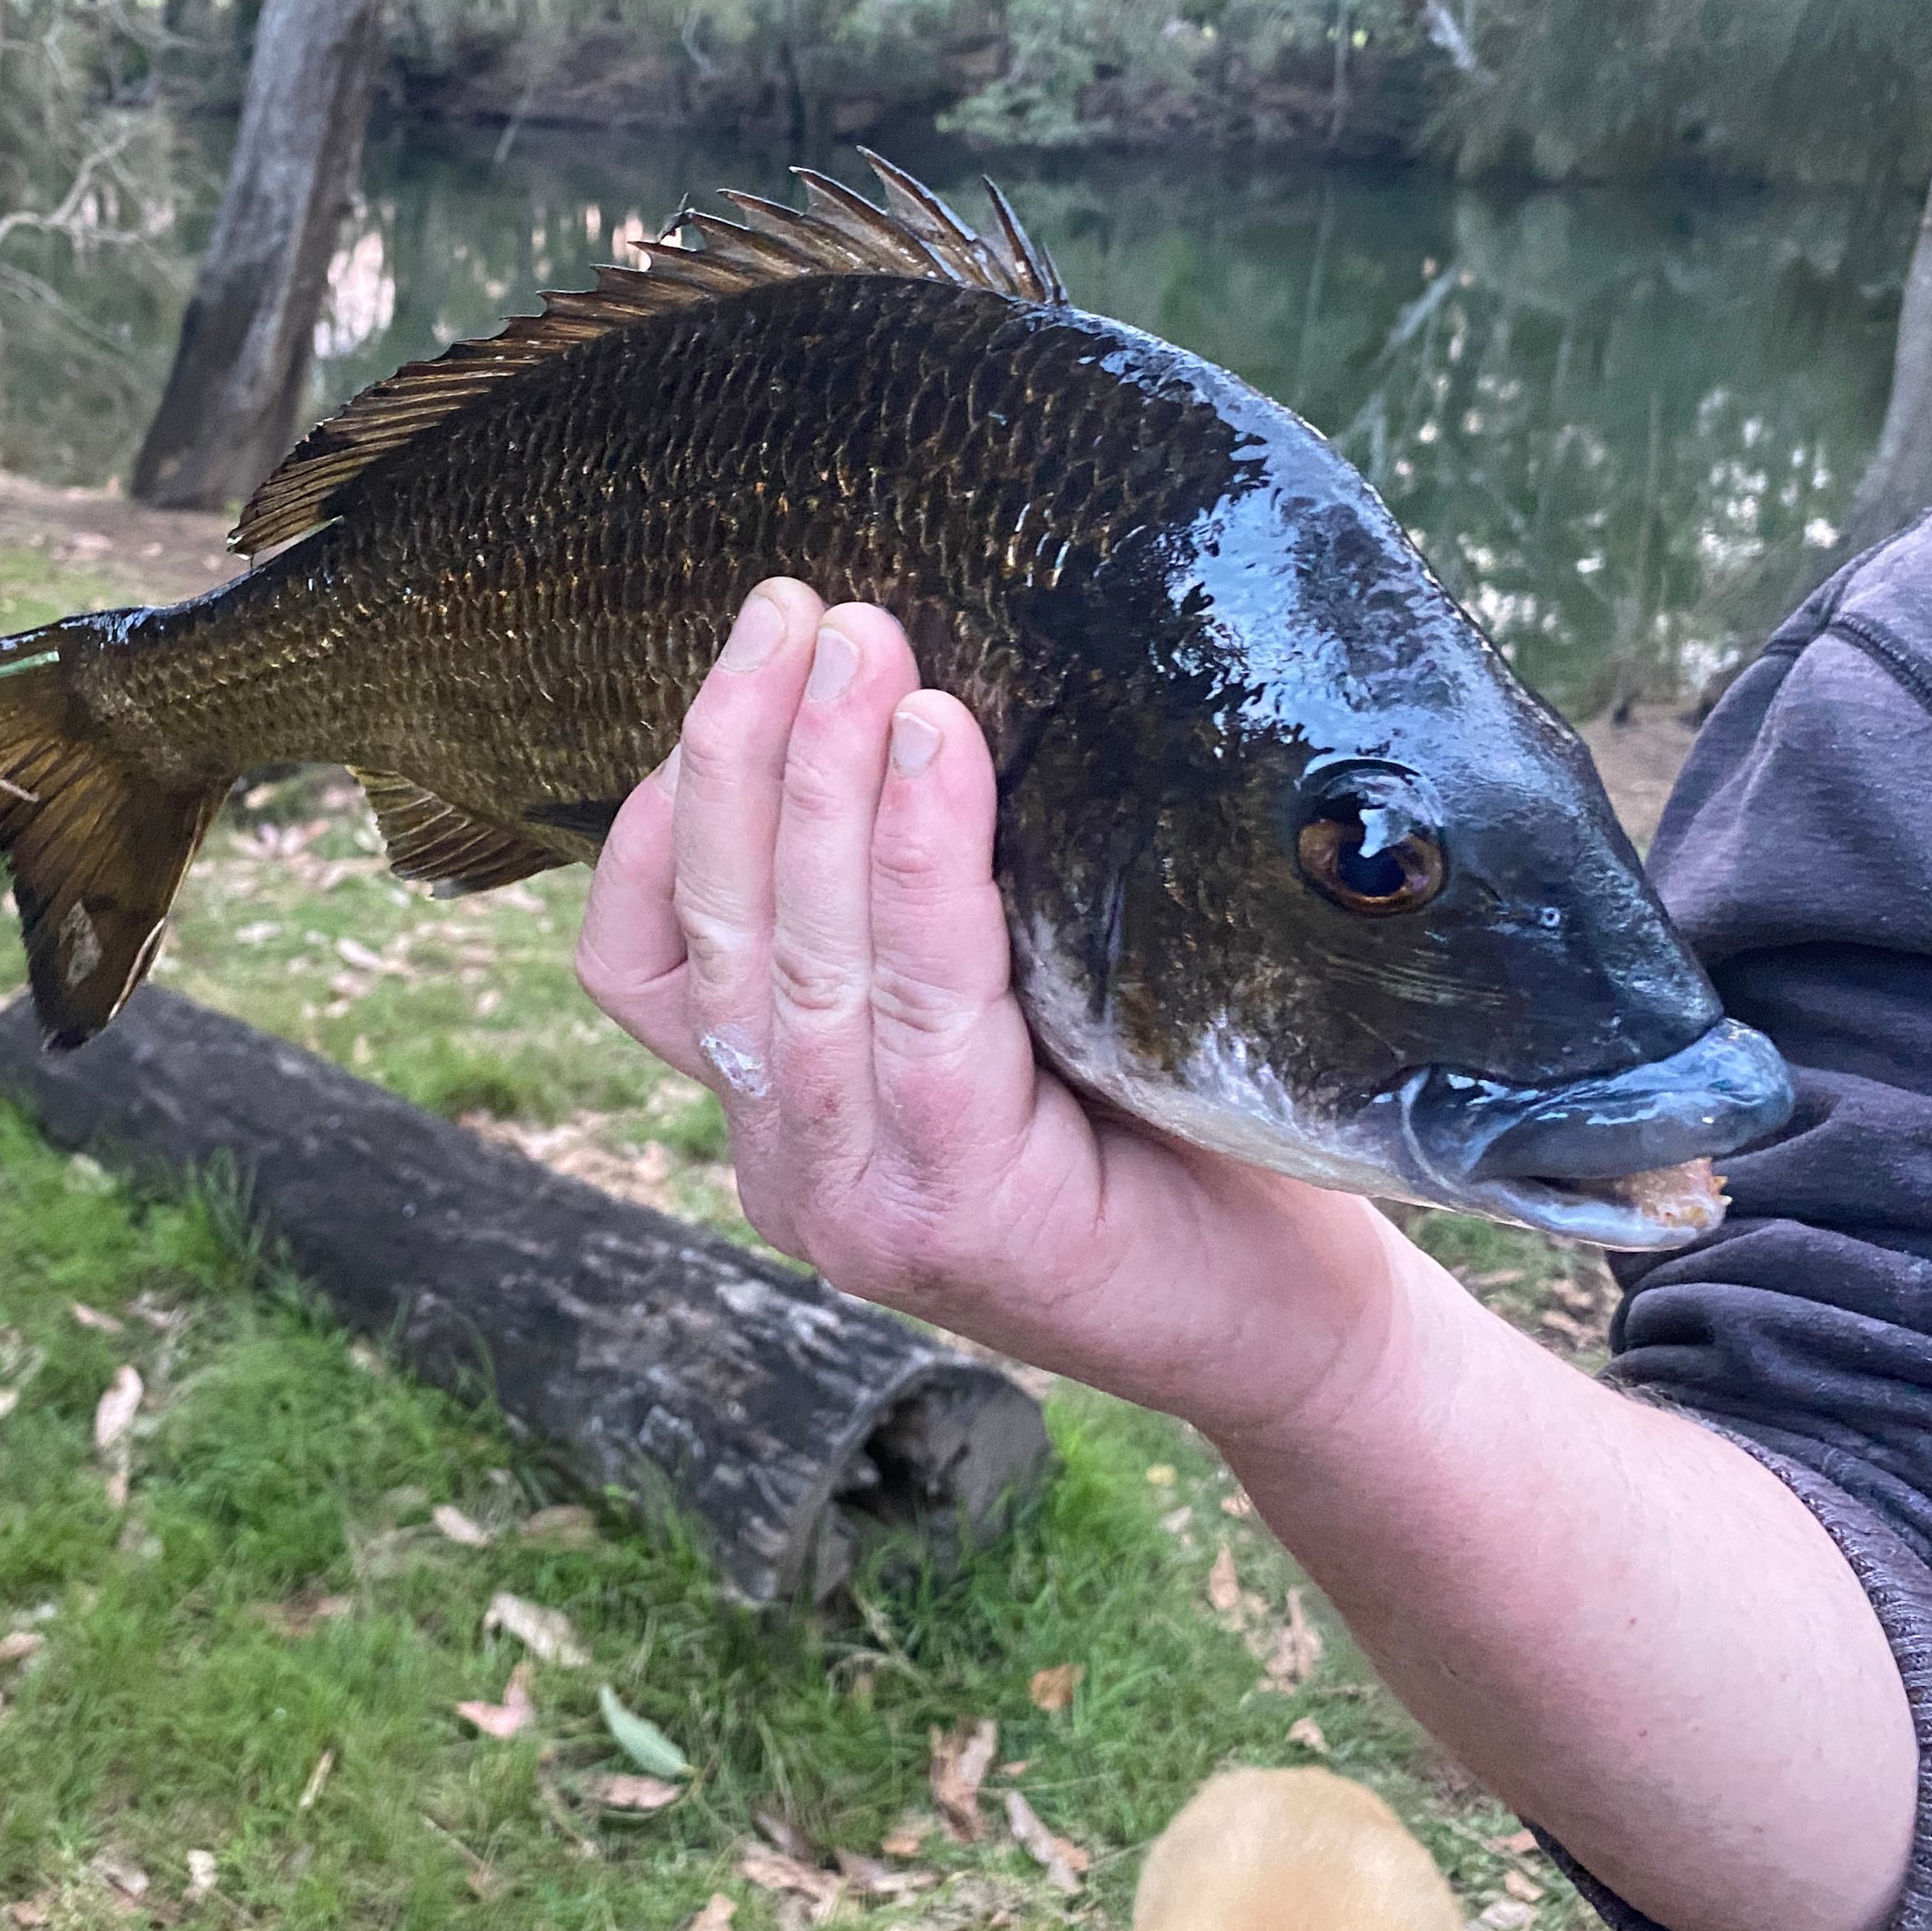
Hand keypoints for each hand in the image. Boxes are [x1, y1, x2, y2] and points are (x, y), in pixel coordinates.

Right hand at [574, 580, 1409, 1436]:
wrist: (1290, 1325)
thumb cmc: (1165, 1137)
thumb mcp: (1008, 1013)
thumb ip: (927, 922)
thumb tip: (916, 693)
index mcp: (776, 1114)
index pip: (641, 960)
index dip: (667, 811)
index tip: (742, 671)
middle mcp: (788, 1164)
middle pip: (712, 933)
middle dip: (737, 747)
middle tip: (794, 605)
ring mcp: (854, 1202)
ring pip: (794, 960)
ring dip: (819, 779)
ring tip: (863, 644)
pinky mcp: (955, 1212)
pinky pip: (917, 1003)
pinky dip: (918, 862)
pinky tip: (941, 750)